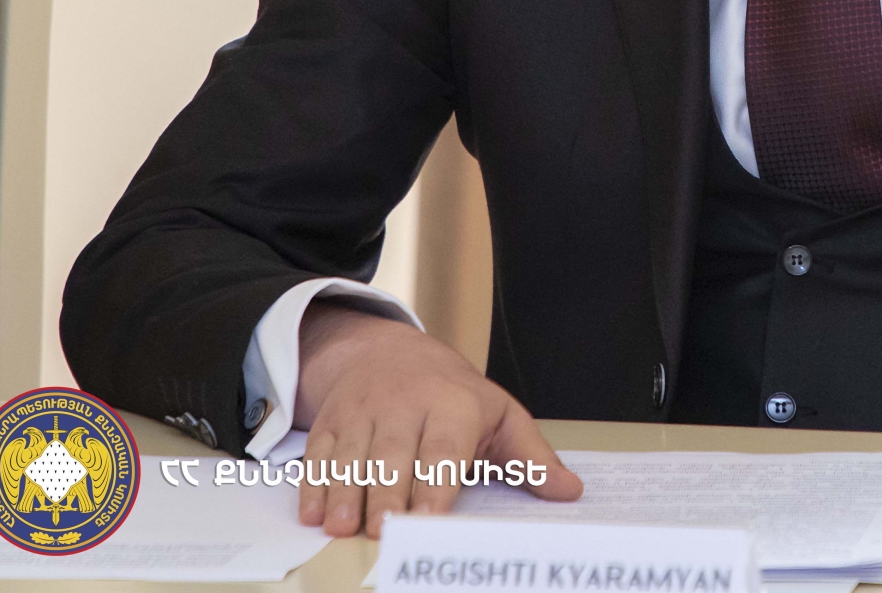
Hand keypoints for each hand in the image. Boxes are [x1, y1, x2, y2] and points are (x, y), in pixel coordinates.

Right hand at [292, 304, 582, 537]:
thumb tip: (569, 490)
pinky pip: (319, 453)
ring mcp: (365, 412)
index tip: (430, 519)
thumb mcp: (499, 414)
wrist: (388, 351)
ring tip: (341, 529)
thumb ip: (530, 457)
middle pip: (393, 454)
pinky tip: (312, 514)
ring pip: (353, 455)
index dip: (436, 484)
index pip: (445, 448)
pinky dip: (313, 484)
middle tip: (382, 531)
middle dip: (386, 493)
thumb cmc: (453, 395)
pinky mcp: (333, 421)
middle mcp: (406, 405)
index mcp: (455, 406)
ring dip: (345, 492)